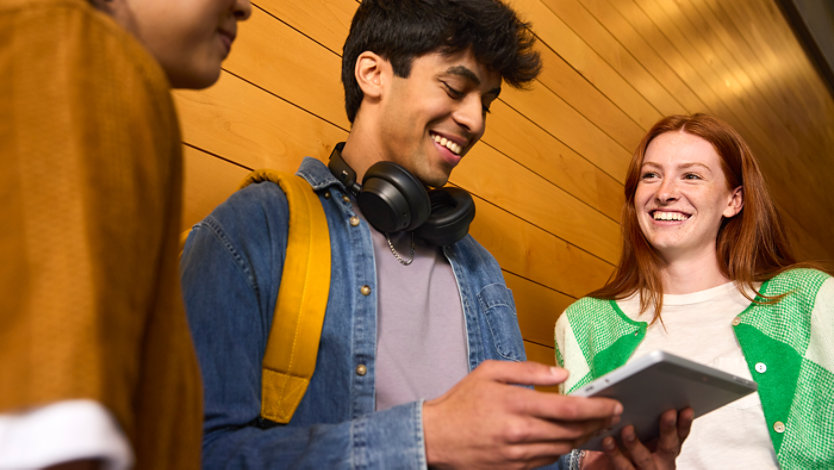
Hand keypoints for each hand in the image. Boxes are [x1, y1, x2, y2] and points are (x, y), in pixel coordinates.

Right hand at [422, 360, 622, 468]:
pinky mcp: (514, 469)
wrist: (435, 437)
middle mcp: (520, 432)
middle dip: (598, 423)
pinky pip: (548, 460)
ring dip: (584, 437)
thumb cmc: (461, 401)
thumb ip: (529, 370)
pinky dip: (564, 449)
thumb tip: (562, 374)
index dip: (596, 407)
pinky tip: (570, 438)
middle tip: (612, 414)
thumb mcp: (489, 372)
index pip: (568, 408)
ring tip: (596, 425)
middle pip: (572, 431)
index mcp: (516, 403)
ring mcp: (518, 454)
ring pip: (564, 448)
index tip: (613, 403)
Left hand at [581, 408, 693, 469]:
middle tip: (668, 413)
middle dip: (669, 429)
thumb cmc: (625, 450)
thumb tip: (638, 393)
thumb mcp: (639, 434)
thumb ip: (642, 419)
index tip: (687, 409)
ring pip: (644, 458)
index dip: (684, 423)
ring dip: (635, 443)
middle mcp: (660, 462)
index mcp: (665, 448)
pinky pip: (623, 466)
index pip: (680, 435)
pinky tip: (608, 441)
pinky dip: (615, 453)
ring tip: (627, 429)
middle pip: (669, 446)